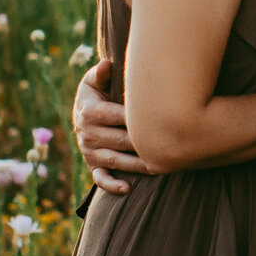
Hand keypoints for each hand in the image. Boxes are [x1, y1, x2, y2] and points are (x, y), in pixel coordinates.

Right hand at [70, 59, 155, 195]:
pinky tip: (127, 189)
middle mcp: (87, 134)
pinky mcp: (92, 166)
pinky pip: (100, 179)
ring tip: (161, 166)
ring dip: (138, 166)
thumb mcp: (94, 80)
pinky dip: (112, 186)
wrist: (83, 112)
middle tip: (171, 144)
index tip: (164, 118)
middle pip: (122, 141)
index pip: (119, 117)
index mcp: (89, 112)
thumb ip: (100, 74)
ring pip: (116, 161)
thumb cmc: (97, 92)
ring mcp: (89, 152)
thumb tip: (106, 66)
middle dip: (145, 144)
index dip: (140, 120)